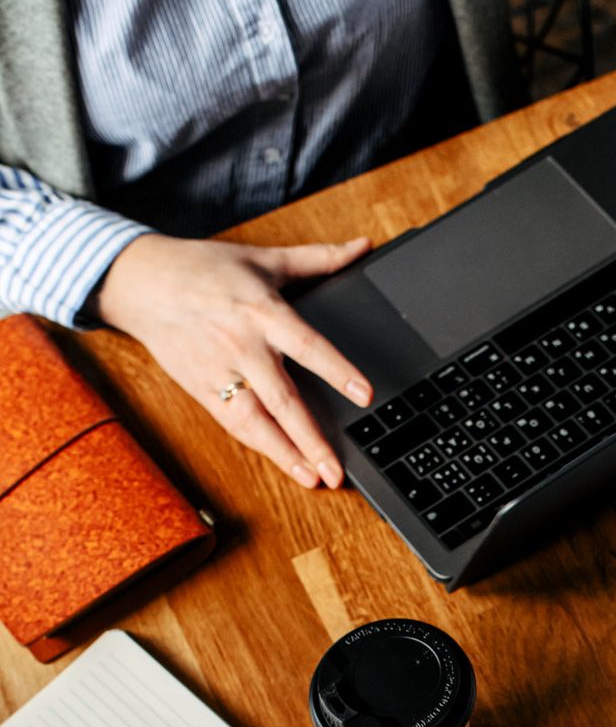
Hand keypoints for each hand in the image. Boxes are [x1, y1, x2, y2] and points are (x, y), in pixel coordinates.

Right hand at [95, 232, 374, 489]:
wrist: (140, 281)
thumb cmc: (204, 269)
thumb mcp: (263, 259)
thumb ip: (318, 259)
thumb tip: (362, 247)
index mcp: (262, 311)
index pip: (308, 345)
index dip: (337, 371)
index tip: (364, 394)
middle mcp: (241, 344)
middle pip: (282, 398)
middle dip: (311, 438)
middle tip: (337, 470)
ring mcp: (219, 371)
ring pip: (256, 421)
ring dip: (286, 454)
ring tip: (314, 478)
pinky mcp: (200, 388)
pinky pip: (234, 423)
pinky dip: (261, 447)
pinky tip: (285, 464)